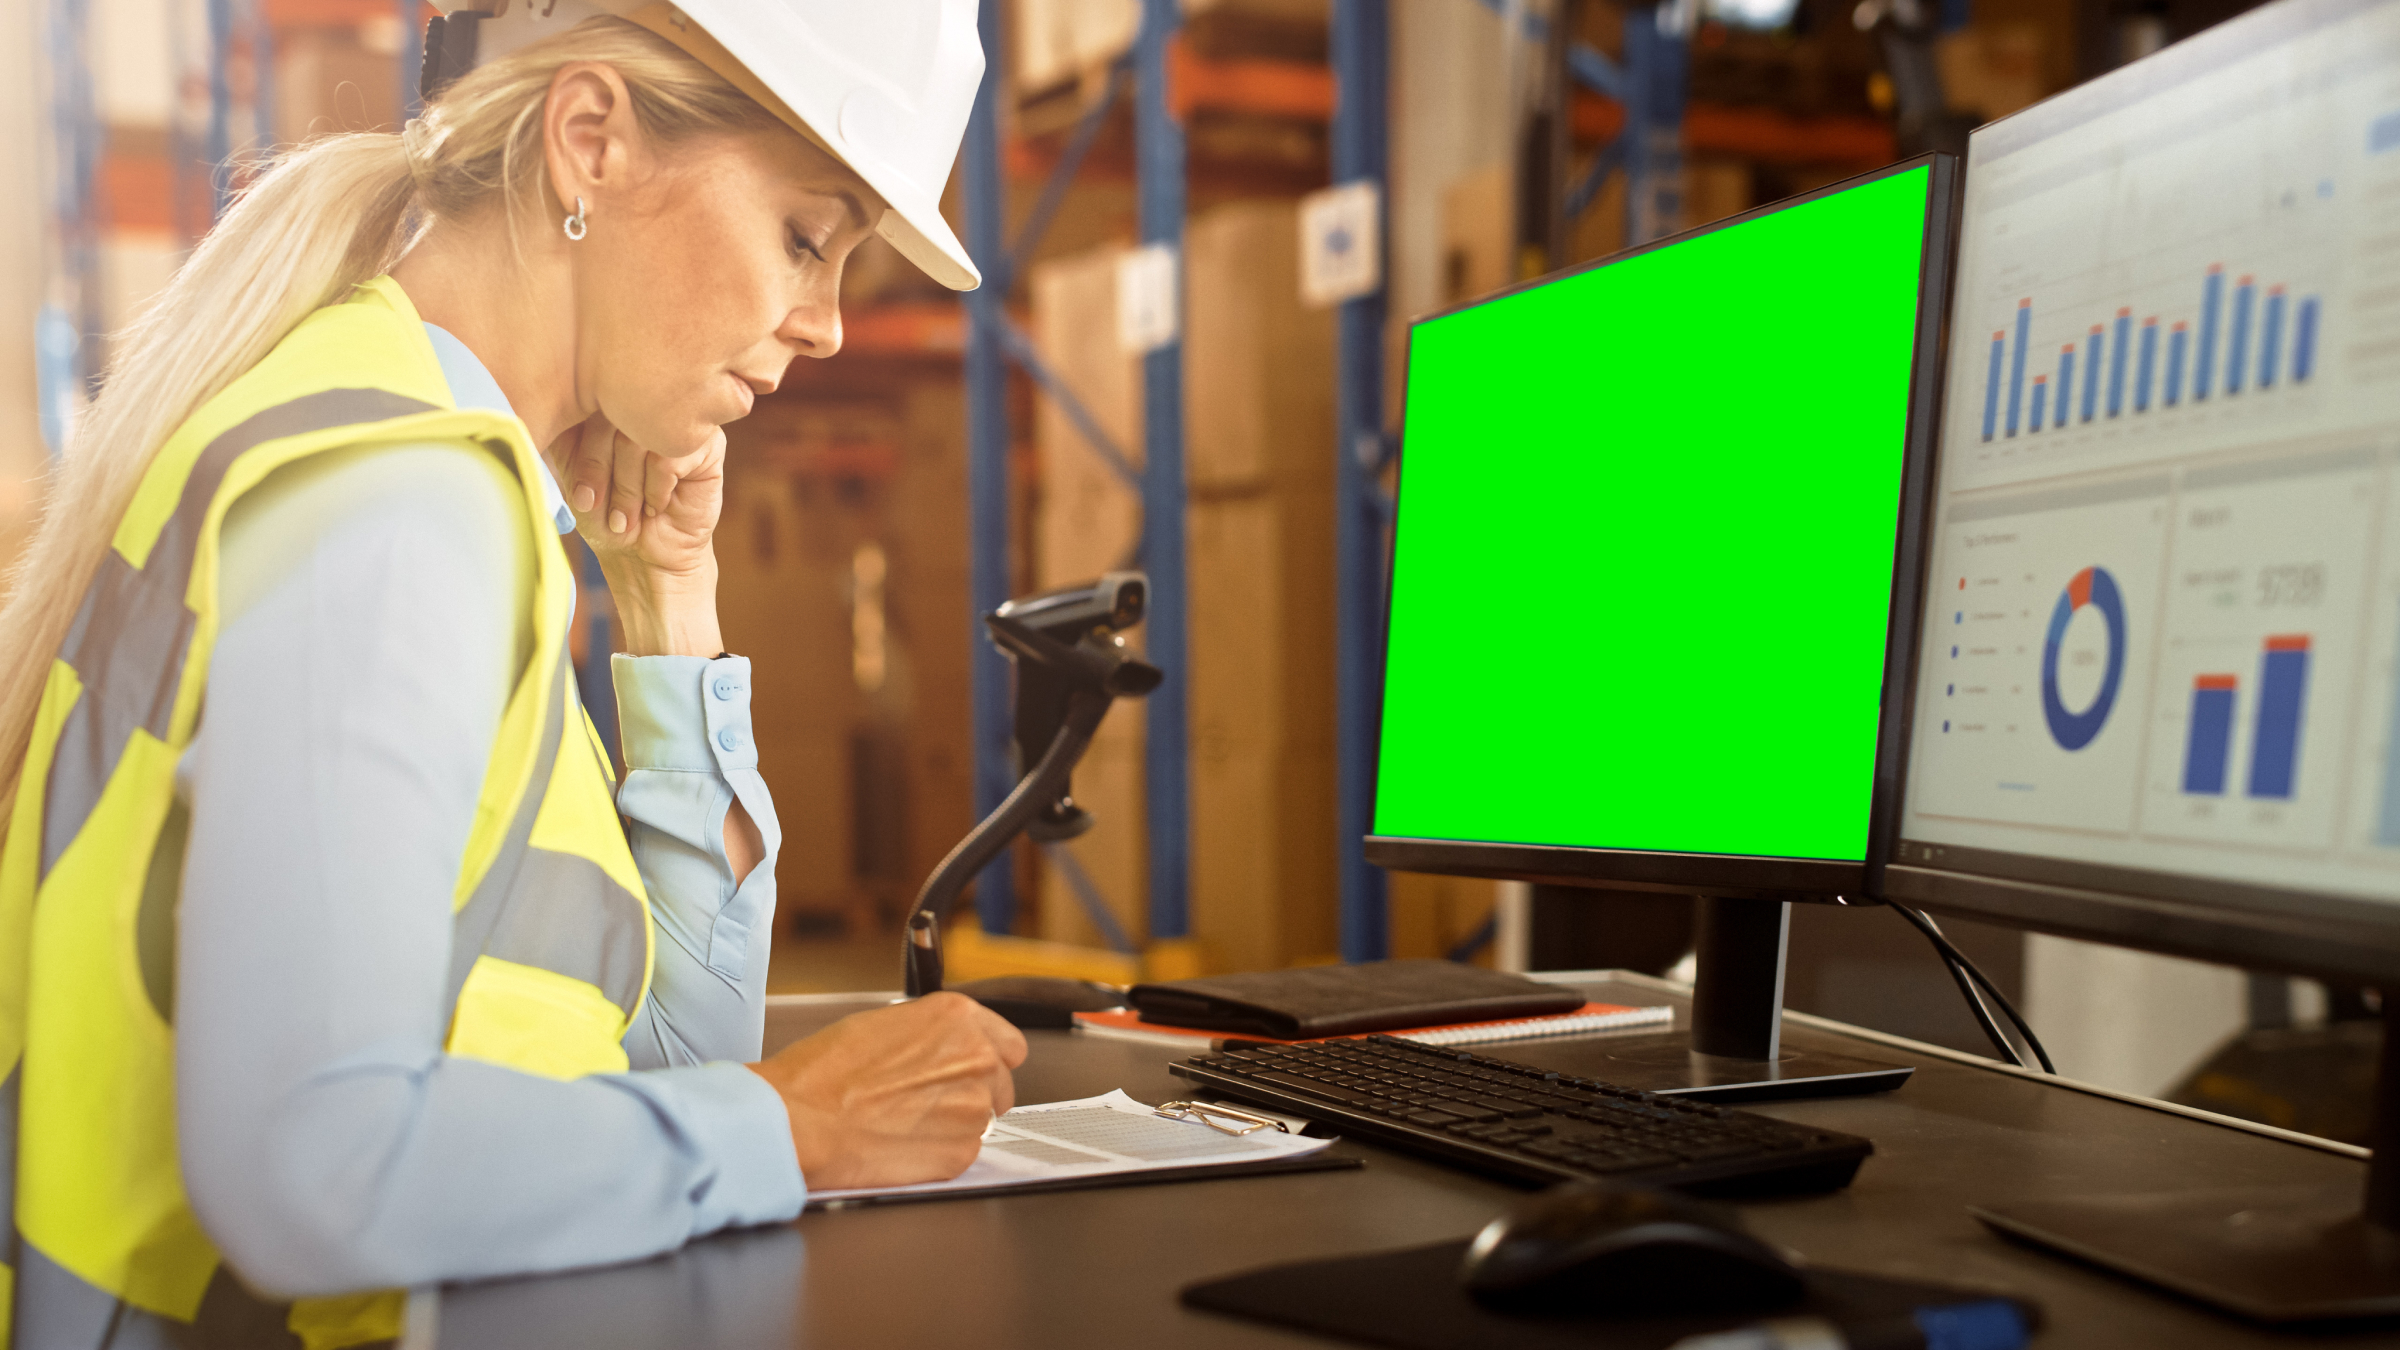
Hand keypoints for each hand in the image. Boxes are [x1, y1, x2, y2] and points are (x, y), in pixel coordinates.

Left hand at [553, 414, 726, 656]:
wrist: (644, 559)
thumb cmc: (605, 515)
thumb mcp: (571, 471)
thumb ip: (562, 433)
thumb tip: (550, 401)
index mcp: (608, 400)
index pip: (583, 399)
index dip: (577, 450)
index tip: (579, 495)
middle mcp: (643, 401)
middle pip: (609, 414)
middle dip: (597, 469)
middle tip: (598, 505)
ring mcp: (677, 420)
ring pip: (638, 436)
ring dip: (628, 486)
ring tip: (630, 513)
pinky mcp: (708, 443)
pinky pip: (670, 455)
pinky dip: (657, 488)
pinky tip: (658, 505)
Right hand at [747, 992, 1029, 1189]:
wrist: (801, 1121)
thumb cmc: (824, 1073)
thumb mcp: (883, 1024)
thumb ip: (931, 1034)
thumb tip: (944, 1048)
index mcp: (957, 1018)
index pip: (1009, 1044)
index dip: (989, 1059)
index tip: (973, 1069)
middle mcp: (976, 1058)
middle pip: (1002, 1083)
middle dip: (973, 1092)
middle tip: (929, 1100)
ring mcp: (973, 1108)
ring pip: (984, 1119)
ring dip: (955, 1122)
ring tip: (906, 1121)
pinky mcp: (961, 1152)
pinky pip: (965, 1151)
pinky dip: (940, 1151)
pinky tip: (903, 1142)